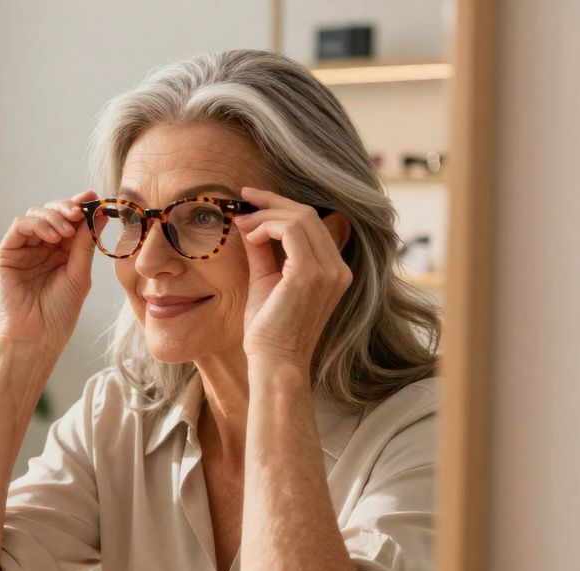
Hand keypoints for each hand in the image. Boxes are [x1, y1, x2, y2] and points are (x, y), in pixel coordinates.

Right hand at [0, 191, 98, 352]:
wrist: (36, 338)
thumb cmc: (58, 314)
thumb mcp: (79, 274)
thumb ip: (85, 243)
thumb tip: (100, 212)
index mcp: (61, 253)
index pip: (70, 221)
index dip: (81, 207)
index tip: (94, 198)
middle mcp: (41, 248)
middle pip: (52, 213)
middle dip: (67, 208)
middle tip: (79, 211)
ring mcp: (23, 250)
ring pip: (36, 215)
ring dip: (53, 216)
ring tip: (66, 230)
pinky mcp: (5, 254)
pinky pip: (19, 226)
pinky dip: (37, 224)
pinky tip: (52, 236)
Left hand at [234, 187, 351, 368]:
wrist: (275, 363)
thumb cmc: (269, 330)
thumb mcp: (266, 281)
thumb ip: (263, 252)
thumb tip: (250, 223)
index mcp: (333, 270)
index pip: (313, 224)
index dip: (282, 205)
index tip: (253, 199)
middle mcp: (338, 268)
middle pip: (309, 214)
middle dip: (272, 202)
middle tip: (243, 199)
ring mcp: (328, 271)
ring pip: (300, 217)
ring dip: (266, 214)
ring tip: (241, 223)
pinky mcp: (310, 274)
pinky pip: (291, 230)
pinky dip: (267, 226)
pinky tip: (251, 235)